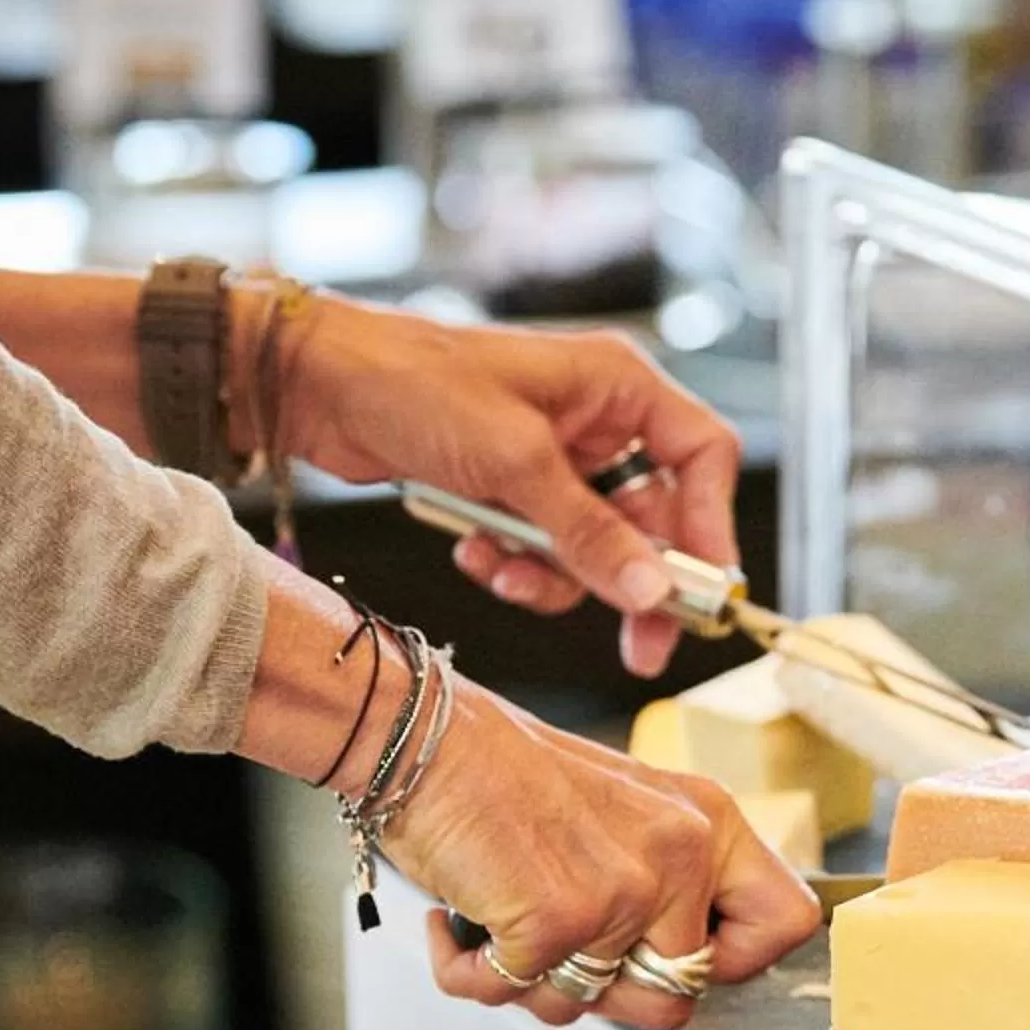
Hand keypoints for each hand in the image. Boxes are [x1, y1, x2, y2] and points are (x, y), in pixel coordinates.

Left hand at [276, 299, 741, 676]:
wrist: (319, 386)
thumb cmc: (416, 382)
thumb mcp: (514, 463)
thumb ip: (589, 533)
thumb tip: (653, 591)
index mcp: (617, 386)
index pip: (703, 456)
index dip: (711, 525)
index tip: (703, 590)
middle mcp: (596, 422)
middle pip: (654, 519)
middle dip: (633, 580)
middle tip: (641, 646)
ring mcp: (554, 460)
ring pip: (596, 548)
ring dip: (555, 575)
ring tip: (504, 571)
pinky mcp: (512, 492)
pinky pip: (544, 552)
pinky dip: (514, 565)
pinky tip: (473, 551)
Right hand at [383, 682, 819, 1028]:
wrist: (426, 739)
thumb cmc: (507, 780)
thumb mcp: (625, 815)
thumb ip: (668, 885)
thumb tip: (678, 974)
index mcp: (707, 823)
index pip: (788, 922)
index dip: (737, 962)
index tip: (680, 956)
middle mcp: (681, 852)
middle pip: (680, 996)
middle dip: (608, 993)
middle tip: (556, 947)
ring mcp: (625, 889)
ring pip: (592, 1007)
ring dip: (532, 984)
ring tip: (502, 921)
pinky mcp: (559, 919)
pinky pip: (517, 997)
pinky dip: (469, 974)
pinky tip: (456, 923)